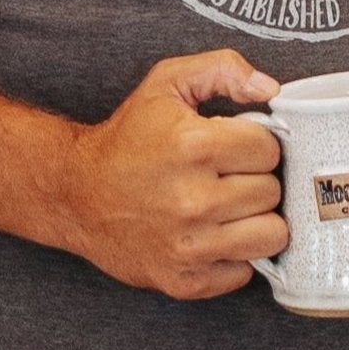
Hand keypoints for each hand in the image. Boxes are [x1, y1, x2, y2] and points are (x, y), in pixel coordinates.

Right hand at [56, 51, 286, 300]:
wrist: (76, 194)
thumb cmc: (126, 141)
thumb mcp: (167, 84)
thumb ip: (222, 69)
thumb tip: (270, 88)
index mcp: (193, 146)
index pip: (269, 150)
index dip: (253, 145)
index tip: (232, 148)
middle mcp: (193, 200)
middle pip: (272, 192)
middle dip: (254, 180)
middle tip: (224, 177)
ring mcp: (190, 246)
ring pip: (271, 235)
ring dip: (254, 220)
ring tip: (227, 207)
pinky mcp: (185, 280)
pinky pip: (244, 271)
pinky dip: (234, 255)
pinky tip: (211, 235)